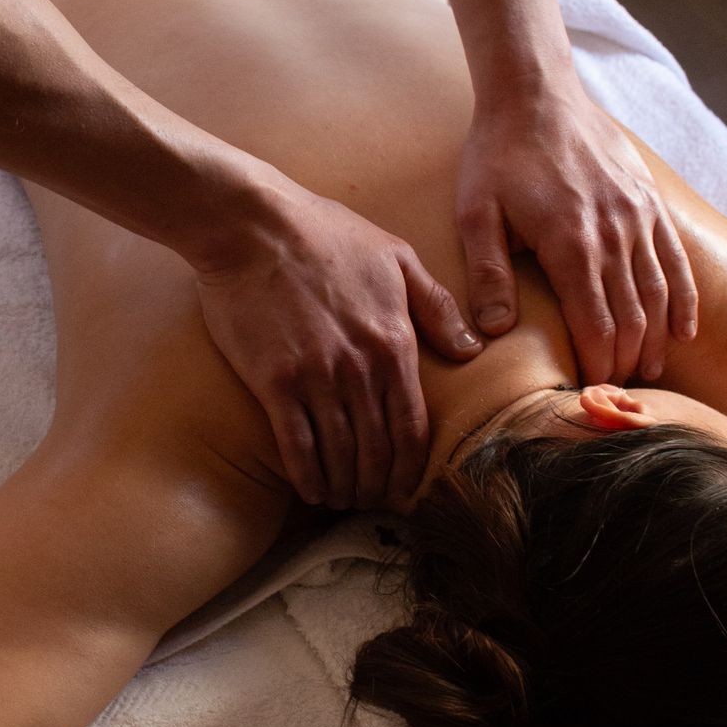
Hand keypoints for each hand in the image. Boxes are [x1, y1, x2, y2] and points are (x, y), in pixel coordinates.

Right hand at [193, 181, 479, 507]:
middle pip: (378, 449)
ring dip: (344, 486)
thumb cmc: (325, 233)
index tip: (404, 488)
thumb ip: (437, 306)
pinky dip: (307, 476)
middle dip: (377, 485)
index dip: (411, 467)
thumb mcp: (397, 257)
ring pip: (340, 454)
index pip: (413, 426)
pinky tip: (310, 490)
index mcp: (394, 341)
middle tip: (371, 501)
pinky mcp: (275, 381)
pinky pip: (297, 445)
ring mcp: (317, 377)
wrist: (255, 224)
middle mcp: (360, 368)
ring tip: (342, 499)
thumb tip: (472, 348)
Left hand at [456, 71, 698, 383]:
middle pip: (632, 315)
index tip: (591, 392)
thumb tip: (494, 332)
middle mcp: (614, 232)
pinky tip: (684, 331)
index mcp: (569, 241)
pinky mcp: (651, 201)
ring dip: (656, 339)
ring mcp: (639, 215)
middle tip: (616, 393)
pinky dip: (683, 300)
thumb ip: (487, 274)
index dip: (598, 362)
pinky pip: (676, 260)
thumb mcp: (476, 213)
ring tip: (649, 372)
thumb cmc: (499, 156)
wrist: (537, 95)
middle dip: (627, 360)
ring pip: (659, 292)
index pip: (595, 322)